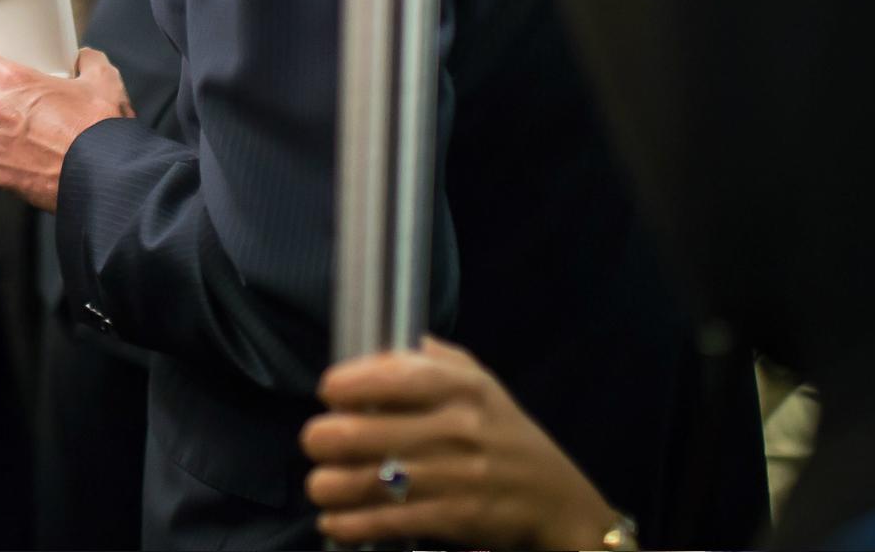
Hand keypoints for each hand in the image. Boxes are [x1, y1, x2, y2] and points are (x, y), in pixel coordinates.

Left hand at [0, 47, 132, 212]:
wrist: (106, 175)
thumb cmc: (101, 123)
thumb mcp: (102, 79)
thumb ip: (88, 61)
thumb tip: (84, 58)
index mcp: (12, 81)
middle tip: (22, 108)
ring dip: (7, 136)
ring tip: (39, 141)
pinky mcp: (0, 175)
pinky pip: (1, 164)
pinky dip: (16, 163)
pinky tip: (40, 164)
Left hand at [300, 336, 619, 549]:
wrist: (559, 502)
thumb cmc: (504, 434)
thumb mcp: (481, 383)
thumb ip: (431, 360)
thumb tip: (376, 349)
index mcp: (462, 388)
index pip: (392, 377)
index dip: (348, 384)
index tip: (329, 392)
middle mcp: (457, 430)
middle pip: (364, 433)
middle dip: (323, 439)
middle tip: (315, 441)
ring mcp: (456, 478)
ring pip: (368, 482)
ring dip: (328, 486)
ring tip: (319, 483)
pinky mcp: (455, 519)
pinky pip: (389, 522)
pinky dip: (352, 524)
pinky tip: (334, 521)